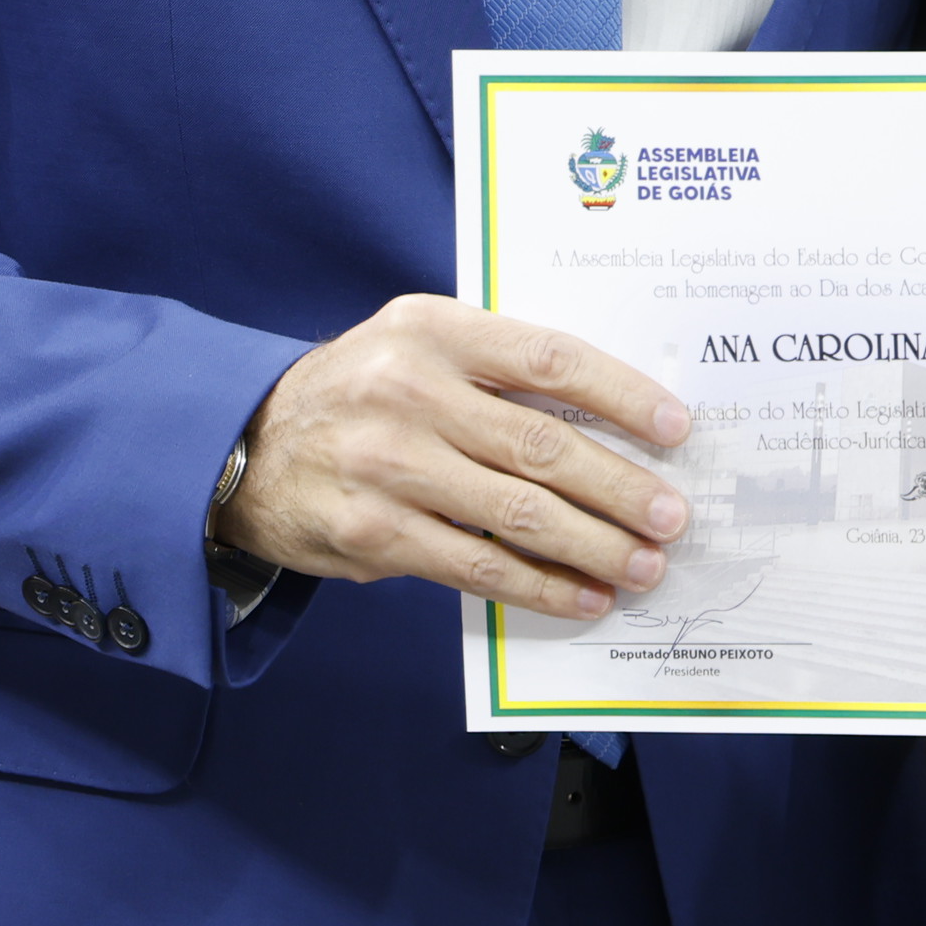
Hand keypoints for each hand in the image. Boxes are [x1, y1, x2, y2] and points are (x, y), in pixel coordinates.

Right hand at [215, 295, 689, 620]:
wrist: (249, 446)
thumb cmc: (364, 391)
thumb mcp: (420, 344)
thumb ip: (499, 366)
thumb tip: (615, 415)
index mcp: (434, 330)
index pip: (549, 358)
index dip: (622, 394)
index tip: (676, 428)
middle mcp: (409, 392)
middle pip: (543, 445)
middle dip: (621, 487)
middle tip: (673, 516)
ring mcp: (388, 466)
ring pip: (518, 513)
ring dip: (594, 545)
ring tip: (645, 564)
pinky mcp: (373, 534)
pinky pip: (477, 565)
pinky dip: (540, 585)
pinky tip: (584, 595)